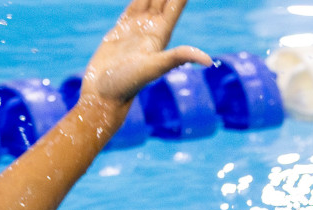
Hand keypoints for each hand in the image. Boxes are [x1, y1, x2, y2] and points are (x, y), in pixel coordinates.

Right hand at [82, 0, 210, 105]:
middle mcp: (152, 28)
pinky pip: (133, 5)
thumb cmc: (127, 85)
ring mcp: (136, 28)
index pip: (176, 3)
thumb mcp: (154, 68)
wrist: (103, 97)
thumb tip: (209, 61)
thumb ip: (178, 58)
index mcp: (162, 33)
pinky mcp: (120, 31)